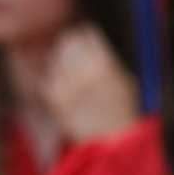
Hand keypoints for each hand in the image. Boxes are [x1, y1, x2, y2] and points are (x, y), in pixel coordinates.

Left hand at [44, 23, 139, 144]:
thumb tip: (89, 33)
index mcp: (104, 64)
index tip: (87, 37)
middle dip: (72, 44)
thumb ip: (107, 56)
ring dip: (63, 61)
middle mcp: (83, 72)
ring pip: (56, 57)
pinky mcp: (53, 95)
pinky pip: (49, 76)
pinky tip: (69, 91)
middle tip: (76, 51)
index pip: (87, 33)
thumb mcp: (124, 79)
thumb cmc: (121, 108)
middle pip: (68, 41)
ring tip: (76, 76)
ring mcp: (66, 83)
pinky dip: (56, 80)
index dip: (87, 34)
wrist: (110, 141)